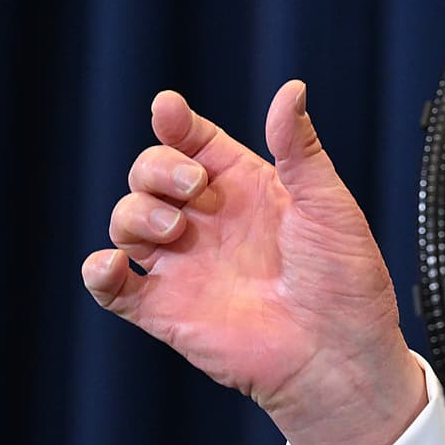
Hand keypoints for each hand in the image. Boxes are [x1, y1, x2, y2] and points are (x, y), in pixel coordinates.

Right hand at [81, 80, 423, 444]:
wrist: (340, 355)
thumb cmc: (345, 280)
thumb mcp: (328, 203)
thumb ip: (299, 148)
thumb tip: (291, 89)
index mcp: (244, 188)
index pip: (192, 142)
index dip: (174, 123)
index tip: (169, 112)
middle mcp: (208, 222)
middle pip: (149, 174)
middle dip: (156, 168)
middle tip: (192, 187)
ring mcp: (184, 265)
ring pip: (127, 221)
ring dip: (135, 213)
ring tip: (175, 228)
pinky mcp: (165, 311)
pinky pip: (113, 288)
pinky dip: (98, 272)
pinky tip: (112, 264)